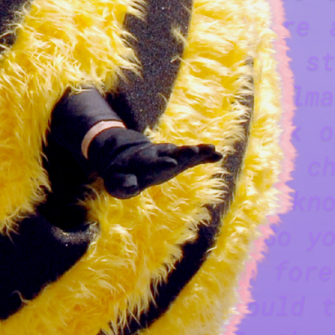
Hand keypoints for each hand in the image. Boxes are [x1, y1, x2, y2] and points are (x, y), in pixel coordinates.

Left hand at [88, 128, 221, 199]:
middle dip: (182, 153)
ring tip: (213, 149)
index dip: (161, 163)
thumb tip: (131, 185)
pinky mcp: (178, 160)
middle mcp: (158, 156)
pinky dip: (204, 156)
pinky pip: (193, 158)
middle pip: (171, 153)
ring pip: (184, 153)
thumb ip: (122, 185)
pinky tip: (218, 155)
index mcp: (142, 162)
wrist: (127, 157)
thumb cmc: (120, 174)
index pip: (152, 163)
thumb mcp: (116, 183)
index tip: (172, 163)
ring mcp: (169, 156)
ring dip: (197, 151)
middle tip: (194, 150)